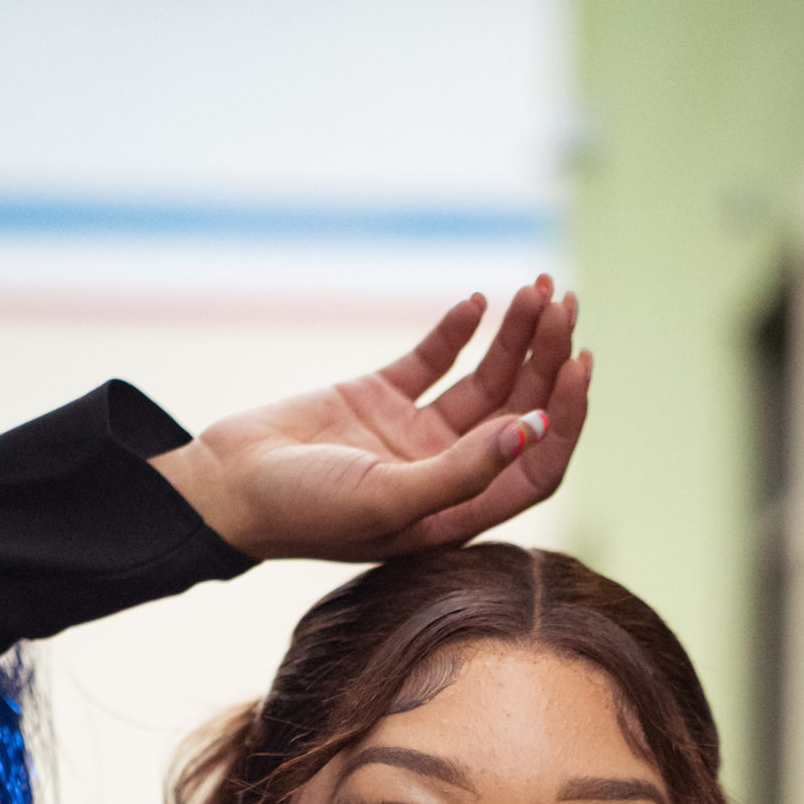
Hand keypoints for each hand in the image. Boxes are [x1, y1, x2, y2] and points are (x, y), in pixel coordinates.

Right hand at [148, 276, 590, 563]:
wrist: (226, 488)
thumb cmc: (303, 513)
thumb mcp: (389, 500)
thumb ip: (462, 472)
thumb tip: (533, 430)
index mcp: (455, 514)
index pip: (534, 467)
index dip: (564, 419)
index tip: (578, 365)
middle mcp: (444, 476)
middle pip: (518, 412)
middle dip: (546, 359)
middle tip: (563, 304)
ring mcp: (413, 436)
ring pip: (484, 380)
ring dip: (512, 336)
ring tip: (536, 289)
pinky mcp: (378, 399)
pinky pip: (433, 360)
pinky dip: (456, 330)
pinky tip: (477, 301)